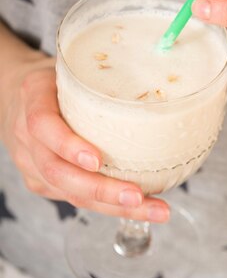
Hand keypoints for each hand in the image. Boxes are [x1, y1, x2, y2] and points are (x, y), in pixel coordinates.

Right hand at [0, 58, 169, 221]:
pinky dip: (111, 206)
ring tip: (156, 209)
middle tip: (138, 195)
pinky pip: (76, 198)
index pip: (43, 126)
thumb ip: (100, 76)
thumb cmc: (56, 81)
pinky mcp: (42, 183)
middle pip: (58, 172)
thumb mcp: (71, 68)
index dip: (68, 145)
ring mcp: (31, 164)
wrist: (17, 97)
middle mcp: (27, 138)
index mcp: (34, 99)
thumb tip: (159, 84)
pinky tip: (142, 206)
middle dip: (101, 190)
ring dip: (115, 206)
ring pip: (70, 193)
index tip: (96, 160)